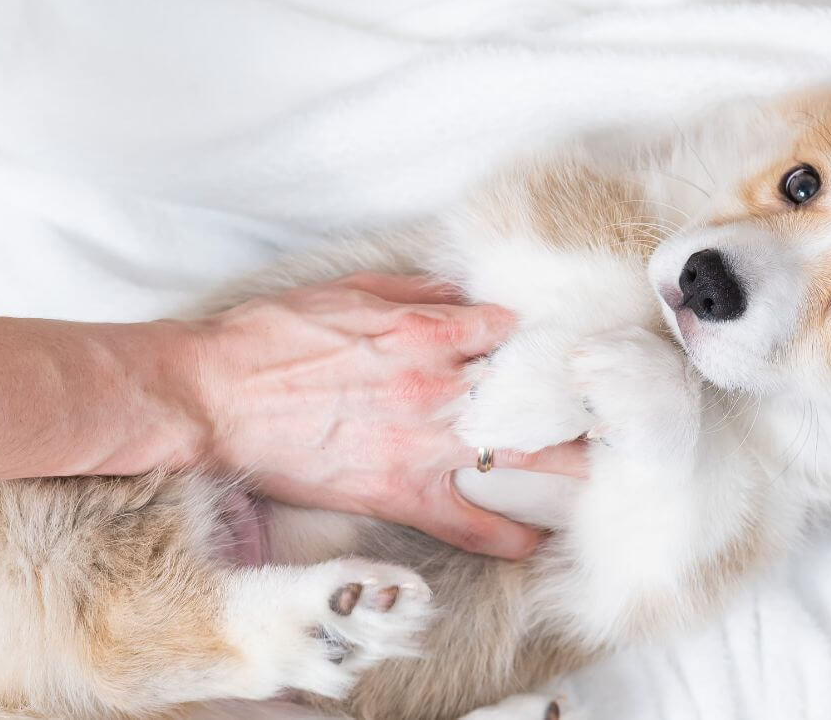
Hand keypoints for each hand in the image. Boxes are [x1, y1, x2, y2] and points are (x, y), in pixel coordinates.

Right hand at [193, 272, 585, 558]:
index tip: (555, 348)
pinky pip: (471, 522)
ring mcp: (424, 441)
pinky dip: (509, 536)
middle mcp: (438, 385)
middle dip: (576, 396)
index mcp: (426, 329)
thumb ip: (415, 292)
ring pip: (519, 454)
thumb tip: (462, 294)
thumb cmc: (272, 339)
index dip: (535, 339)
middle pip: (532, 391)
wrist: (216, 398)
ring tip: (607, 465)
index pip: (509, 331)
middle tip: (614, 403)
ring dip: (569, 461)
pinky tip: (537, 538)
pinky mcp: (401, 491)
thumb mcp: (348, 291)